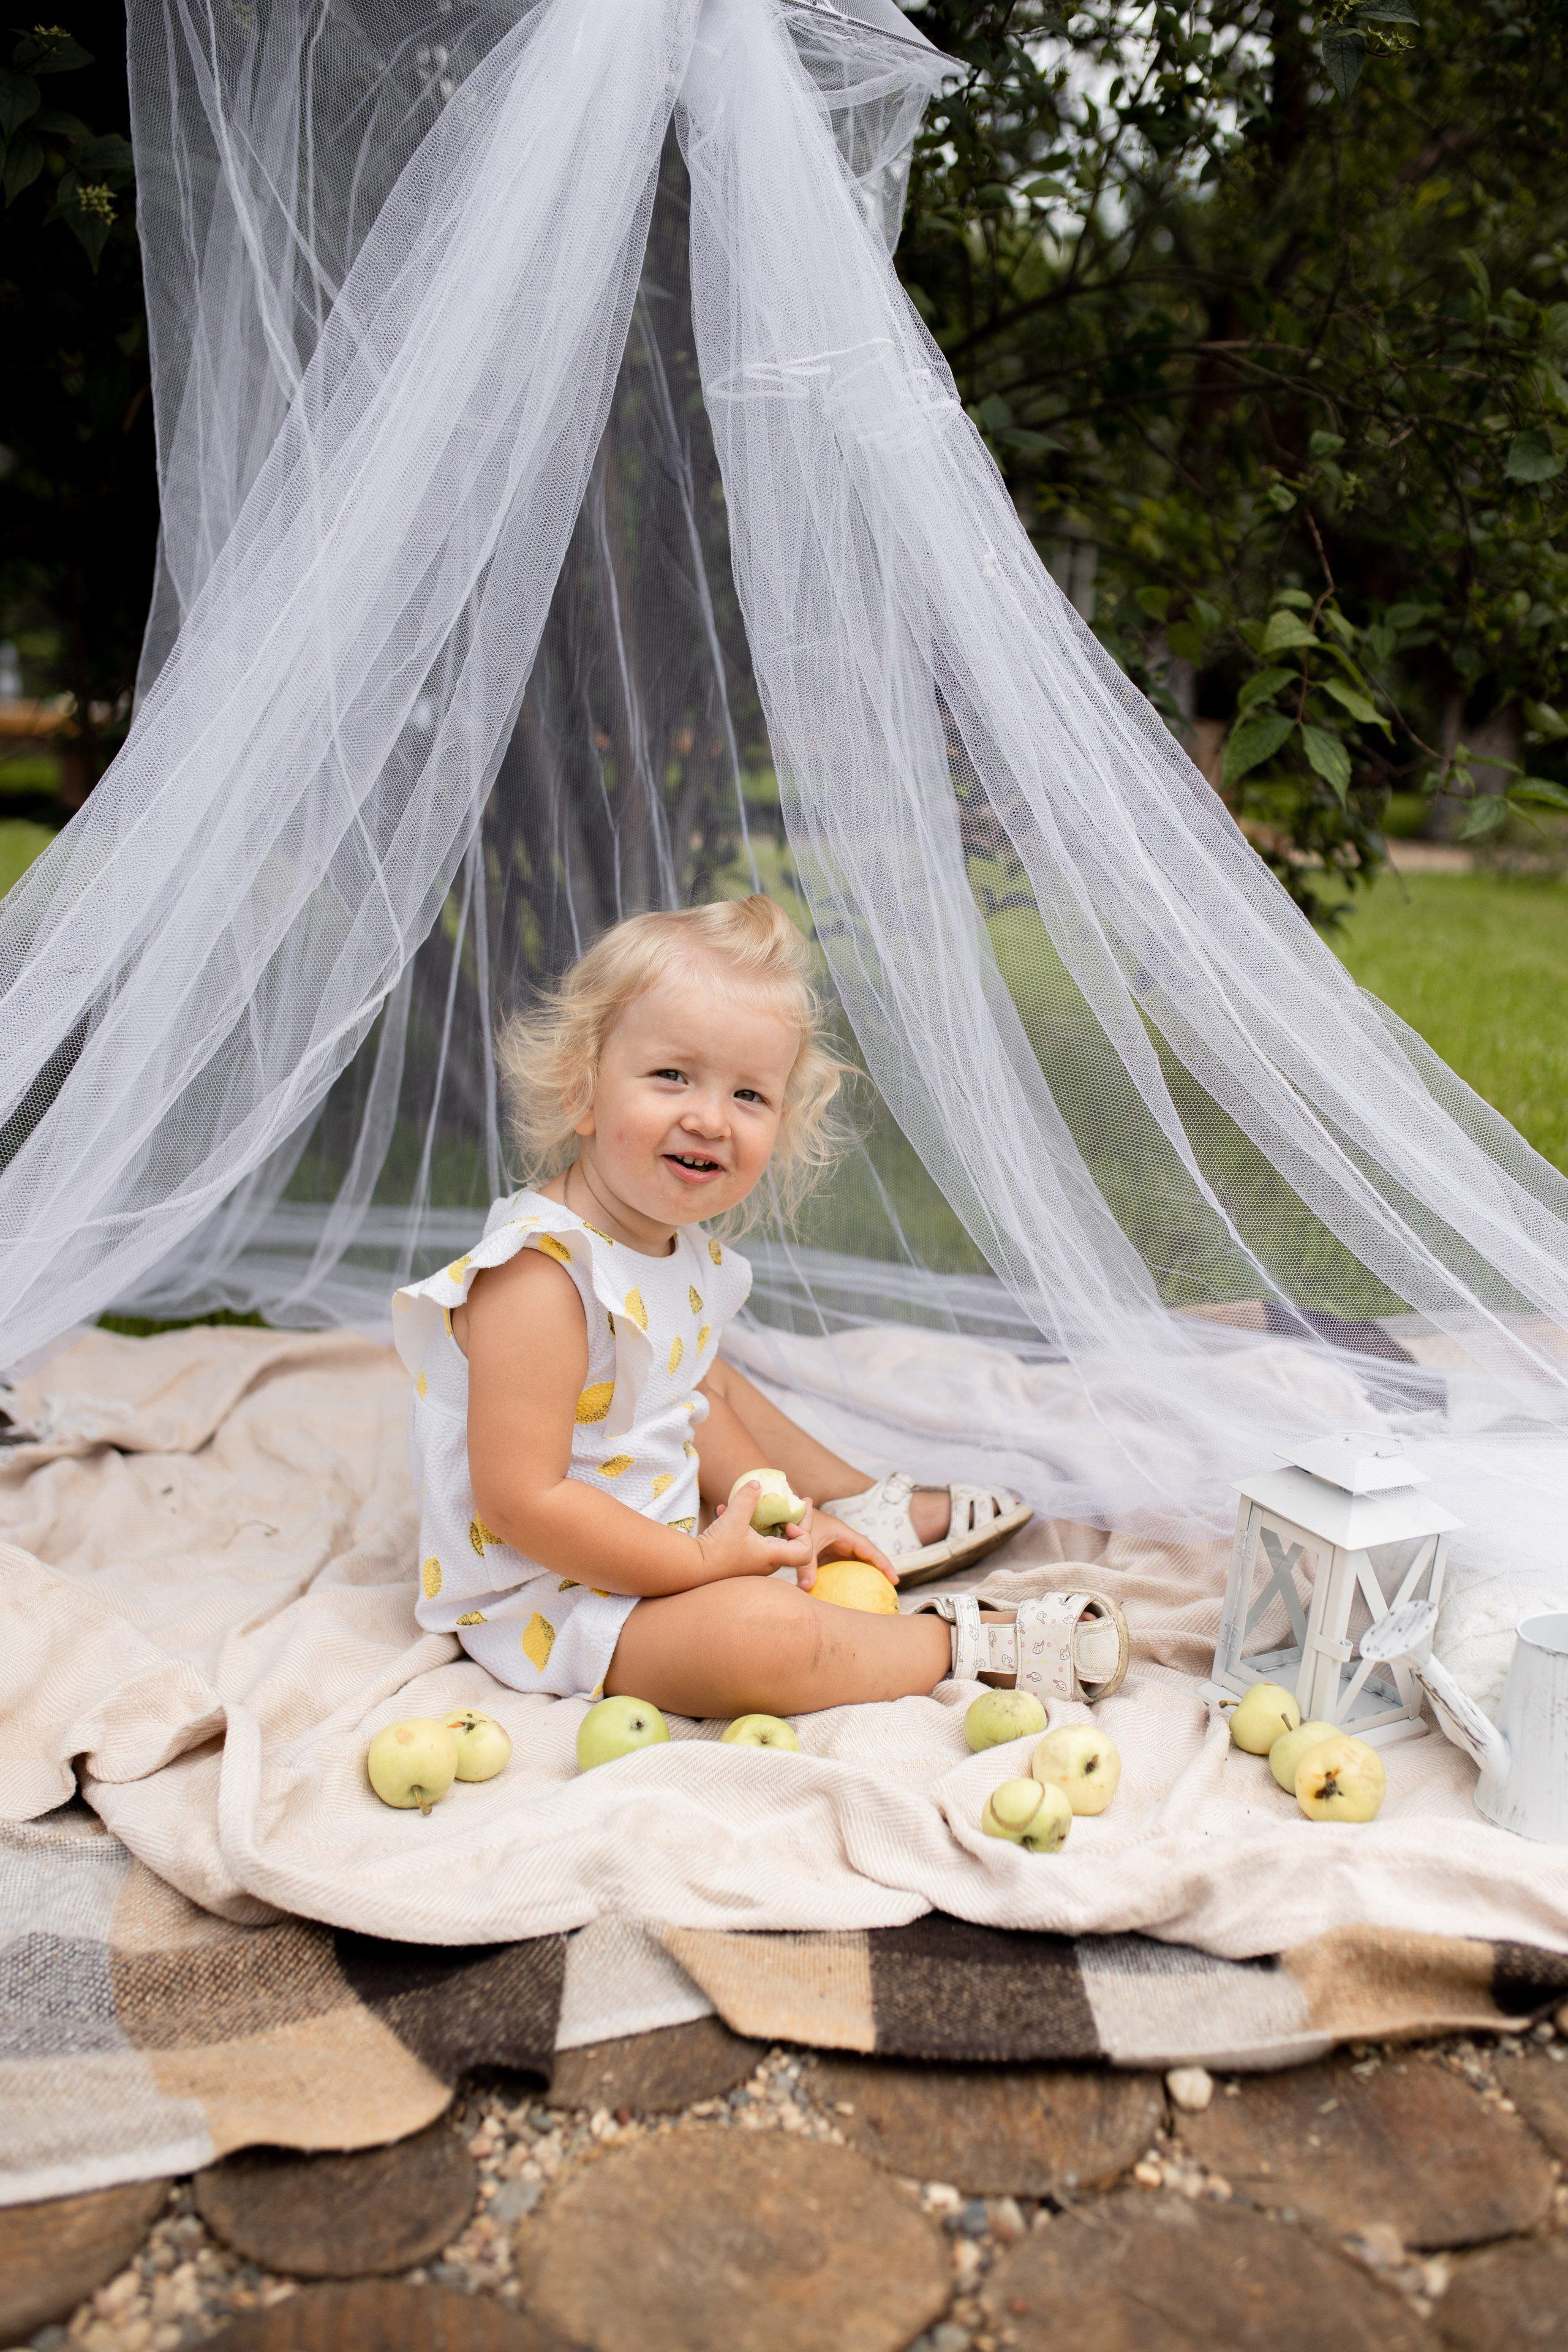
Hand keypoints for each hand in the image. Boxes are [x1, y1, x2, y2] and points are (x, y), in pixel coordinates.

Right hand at [695, 1483, 815, 1584]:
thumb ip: (746, 1499)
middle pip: (791, 1541)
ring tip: (757, 1498)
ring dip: (765, 1518)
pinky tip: (722, 1509)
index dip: (804, 1532)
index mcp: (772, 1556)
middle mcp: (767, 1563)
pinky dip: (744, 1524)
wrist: (691, 1569)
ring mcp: (754, 1563)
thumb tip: (757, 1483)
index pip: (805, 1551)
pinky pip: (749, 1539)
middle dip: (792, 1518)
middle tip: (797, 1499)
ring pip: (768, 1538)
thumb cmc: (716, 1549)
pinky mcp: (739, 1559)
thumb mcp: (733, 1519)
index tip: (789, 1521)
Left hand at [794, 1510, 896, 1594]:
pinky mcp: (826, 1554)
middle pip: (867, 1556)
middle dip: (880, 1571)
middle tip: (889, 1591)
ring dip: (864, 1576)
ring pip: (855, 1563)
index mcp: (843, 1534)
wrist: (785, 1516)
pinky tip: (845, 1595)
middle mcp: (843, 1541)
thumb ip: (806, 1566)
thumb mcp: (805, 1544)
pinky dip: (846, 1579)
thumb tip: (806, 1590)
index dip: (883, 1564)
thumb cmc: (797, 1523)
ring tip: (873, 1595)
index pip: (869, 1549)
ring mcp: (835, 1548)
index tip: (894, 1580)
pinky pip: (841, 1568)